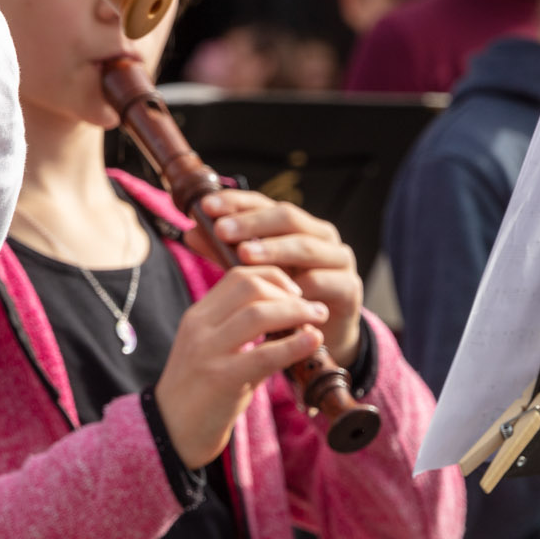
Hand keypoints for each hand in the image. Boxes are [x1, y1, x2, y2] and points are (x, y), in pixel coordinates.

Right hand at [153, 265, 328, 467]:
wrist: (171, 431)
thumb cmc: (199, 393)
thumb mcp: (212, 350)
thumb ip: (240, 330)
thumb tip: (287, 316)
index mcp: (197, 316)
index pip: (237, 276)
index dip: (273, 277)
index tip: (296, 292)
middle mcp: (200, 327)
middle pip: (249, 288)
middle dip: (289, 293)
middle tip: (314, 308)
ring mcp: (208, 352)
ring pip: (258, 314)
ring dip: (296, 312)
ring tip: (318, 320)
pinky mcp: (221, 379)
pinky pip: (264, 355)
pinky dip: (294, 344)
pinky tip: (314, 341)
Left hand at [193, 190, 362, 364]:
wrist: (322, 336)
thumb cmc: (283, 298)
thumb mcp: (252, 272)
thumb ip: (225, 251)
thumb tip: (190, 232)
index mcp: (295, 224)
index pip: (263, 203)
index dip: (235, 202)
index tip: (206, 206)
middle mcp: (320, 235)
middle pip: (287, 217)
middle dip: (252, 223)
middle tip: (222, 230)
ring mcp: (339, 259)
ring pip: (306, 246)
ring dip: (274, 249)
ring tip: (244, 255)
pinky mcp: (349, 288)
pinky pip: (325, 282)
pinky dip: (301, 285)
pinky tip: (280, 291)